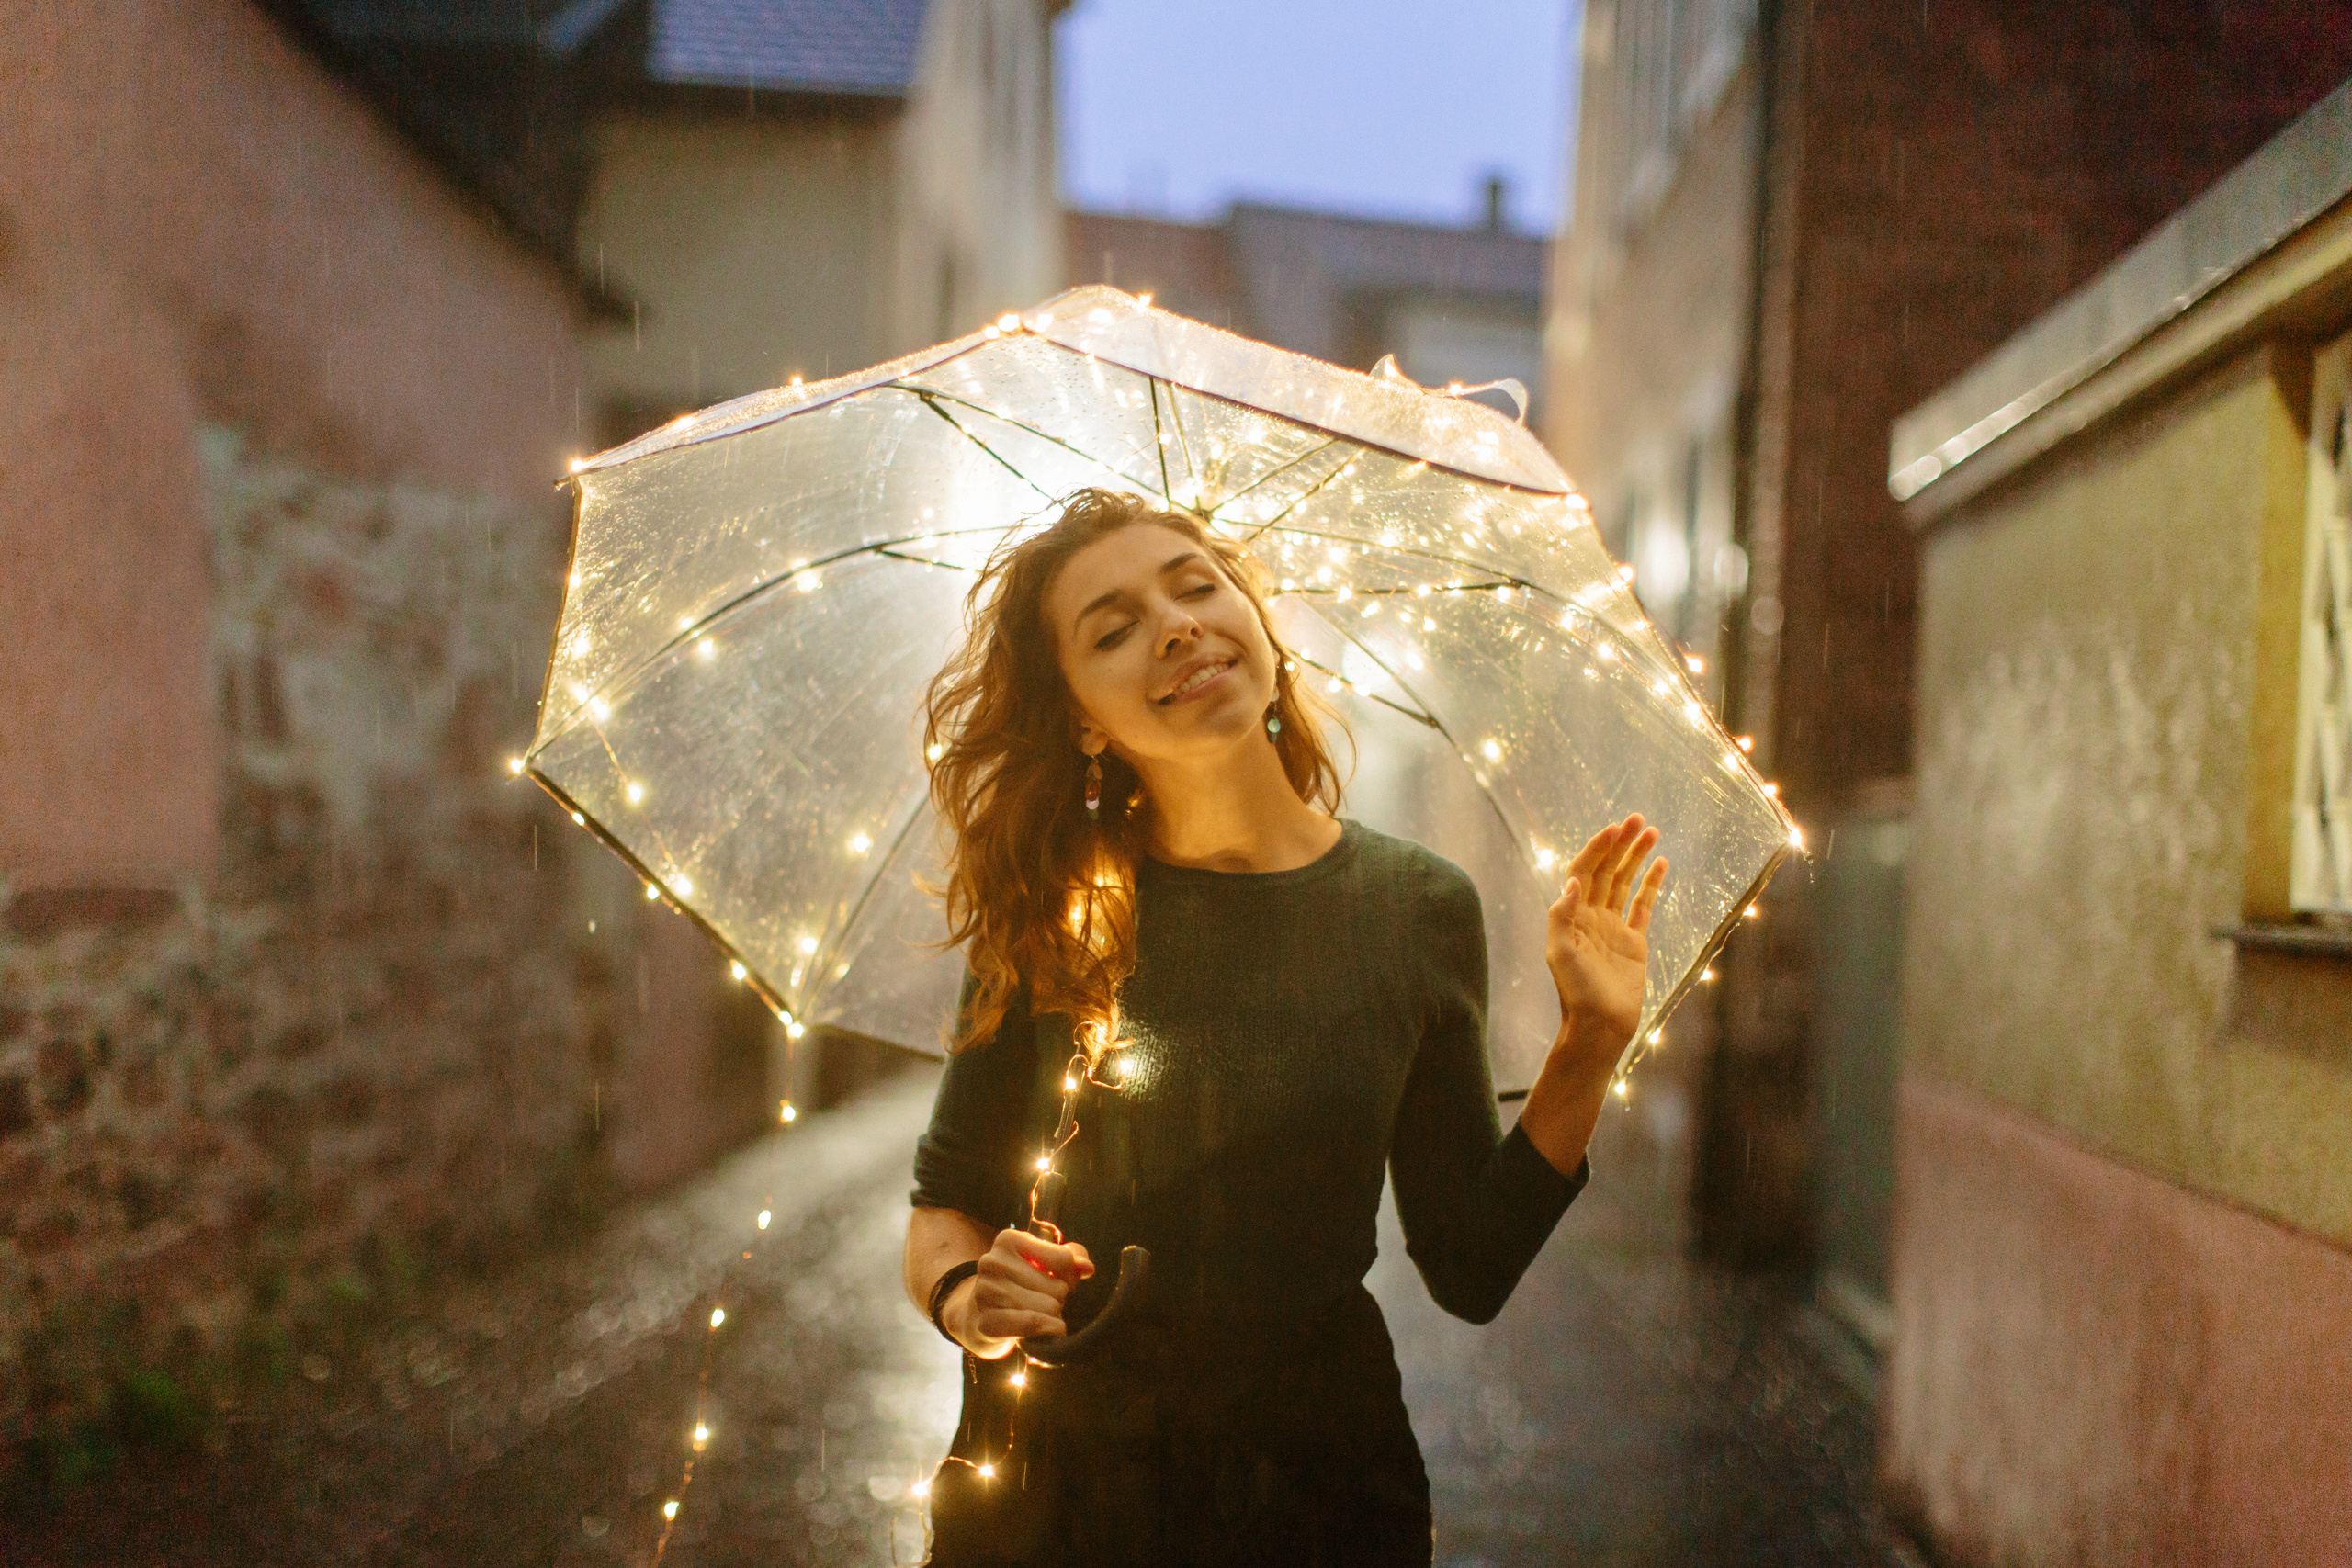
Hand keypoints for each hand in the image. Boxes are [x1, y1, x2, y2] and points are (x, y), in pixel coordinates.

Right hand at [944, 1229, 1094, 1357]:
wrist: (980, 1315)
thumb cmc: (1021, 1284)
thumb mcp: (1045, 1262)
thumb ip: (1072, 1258)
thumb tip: (1086, 1267)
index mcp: (1008, 1240)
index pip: (1065, 1260)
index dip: (1068, 1277)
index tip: (1055, 1282)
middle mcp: (992, 1262)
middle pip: (1058, 1288)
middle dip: (1058, 1300)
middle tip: (1042, 1302)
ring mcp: (986, 1292)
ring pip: (1049, 1308)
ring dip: (1052, 1317)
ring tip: (1037, 1314)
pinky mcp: (986, 1321)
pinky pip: (1032, 1325)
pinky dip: (1047, 1330)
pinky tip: (1046, 1330)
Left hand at [1545, 814, 1666, 1079]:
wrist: (1600, 1026)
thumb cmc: (1576, 993)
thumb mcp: (1560, 953)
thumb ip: (1562, 916)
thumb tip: (1572, 881)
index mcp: (1571, 916)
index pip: (1584, 871)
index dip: (1598, 849)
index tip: (1615, 829)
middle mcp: (1591, 916)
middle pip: (1606, 870)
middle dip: (1621, 844)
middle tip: (1638, 819)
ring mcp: (1613, 927)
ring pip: (1625, 883)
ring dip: (1636, 856)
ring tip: (1651, 831)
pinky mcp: (1634, 941)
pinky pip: (1643, 905)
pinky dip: (1650, 884)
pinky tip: (1659, 863)